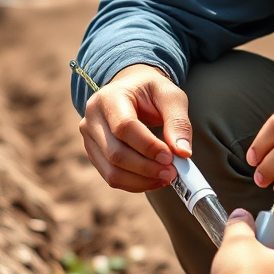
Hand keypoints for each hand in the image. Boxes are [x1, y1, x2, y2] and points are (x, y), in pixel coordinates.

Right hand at [78, 64, 192, 192]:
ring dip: (142, 180)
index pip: (124, 127)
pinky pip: (112, 177)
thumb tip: (183, 153)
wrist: (131, 89)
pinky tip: (154, 179)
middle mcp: (92, 119)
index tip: (170, 157)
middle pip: (115, 153)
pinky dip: (135, 183)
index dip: (148, 146)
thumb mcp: (170, 96)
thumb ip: (178, 121)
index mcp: (109, 98)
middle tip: (172, 172)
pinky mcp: (94, 154)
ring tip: (166, 177)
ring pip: (112, 171)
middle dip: (146, 168)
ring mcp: (89, 139)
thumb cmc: (151, 91)